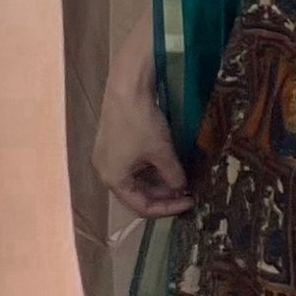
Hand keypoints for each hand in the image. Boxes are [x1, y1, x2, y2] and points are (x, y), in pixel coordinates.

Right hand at [93, 29, 192, 220]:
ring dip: (158, 181)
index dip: (168, 208)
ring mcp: (108, 157)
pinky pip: (132, 165)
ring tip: (180, 178)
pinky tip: (167, 164)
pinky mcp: (112, 144)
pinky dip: (150, 168)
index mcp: (113, 179)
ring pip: (136, 179)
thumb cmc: (141, 122)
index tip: (189, 202)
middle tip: (186, 191)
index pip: (142, 207)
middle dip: (163, 194)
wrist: (126, 86)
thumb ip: (173, 176)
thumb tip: (182, 188)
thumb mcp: (162, 152)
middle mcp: (106, 172)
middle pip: (137, 194)